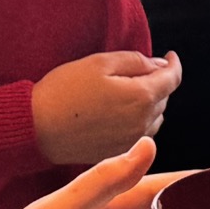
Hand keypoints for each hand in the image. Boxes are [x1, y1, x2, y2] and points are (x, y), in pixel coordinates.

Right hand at [31, 51, 181, 164]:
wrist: (36, 127)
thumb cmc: (64, 90)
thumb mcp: (100, 62)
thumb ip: (136, 61)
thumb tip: (159, 65)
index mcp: (141, 98)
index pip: (172, 79)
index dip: (173, 64)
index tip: (170, 56)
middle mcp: (142, 123)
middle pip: (164, 97)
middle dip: (157, 81)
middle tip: (137, 69)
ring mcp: (131, 141)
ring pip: (154, 117)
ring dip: (148, 102)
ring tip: (125, 90)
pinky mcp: (118, 152)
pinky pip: (140, 133)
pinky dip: (138, 119)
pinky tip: (117, 111)